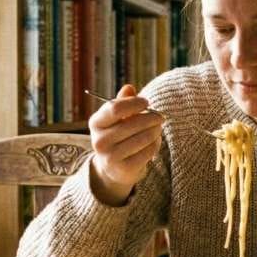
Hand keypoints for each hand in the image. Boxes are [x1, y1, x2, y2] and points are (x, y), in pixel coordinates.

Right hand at [88, 84, 163, 205]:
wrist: (113, 168)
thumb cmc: (117, 136)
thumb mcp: (117, 118)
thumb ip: (123, 102)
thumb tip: (129, 87)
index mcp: (96, 123)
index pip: (115, 108)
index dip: (134, 103)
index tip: (146, 102)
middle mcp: (99, 141)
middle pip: (133, 123)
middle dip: (151, 118)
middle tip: (160, 117)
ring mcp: (110, 157)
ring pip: (143, 138)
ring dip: (155, 131)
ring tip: (157, 129)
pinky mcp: (124, 169)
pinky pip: (148, 151)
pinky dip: (155, 144)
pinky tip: (154, 142)